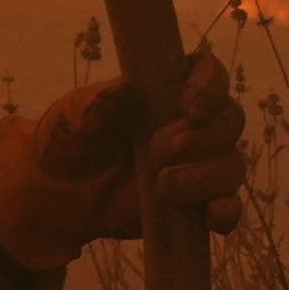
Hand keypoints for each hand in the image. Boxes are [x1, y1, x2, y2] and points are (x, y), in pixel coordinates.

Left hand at [0, 53, 248, 271]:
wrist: (56, 194)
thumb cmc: (67, 143)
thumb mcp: (70, 120)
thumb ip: (94, 107)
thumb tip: (125, 89)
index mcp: (165, 88)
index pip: (207, 72)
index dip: (210, 85)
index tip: (188, 107)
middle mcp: (191, 123)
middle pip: (230, 120)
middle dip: (202, 138)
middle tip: (157, 151)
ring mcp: (198, 165)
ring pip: (232, 164)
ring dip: (206, 176)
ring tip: (163, 186)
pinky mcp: (196, 203)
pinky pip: (228, 206)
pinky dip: (227, 211)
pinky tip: (211, 217)